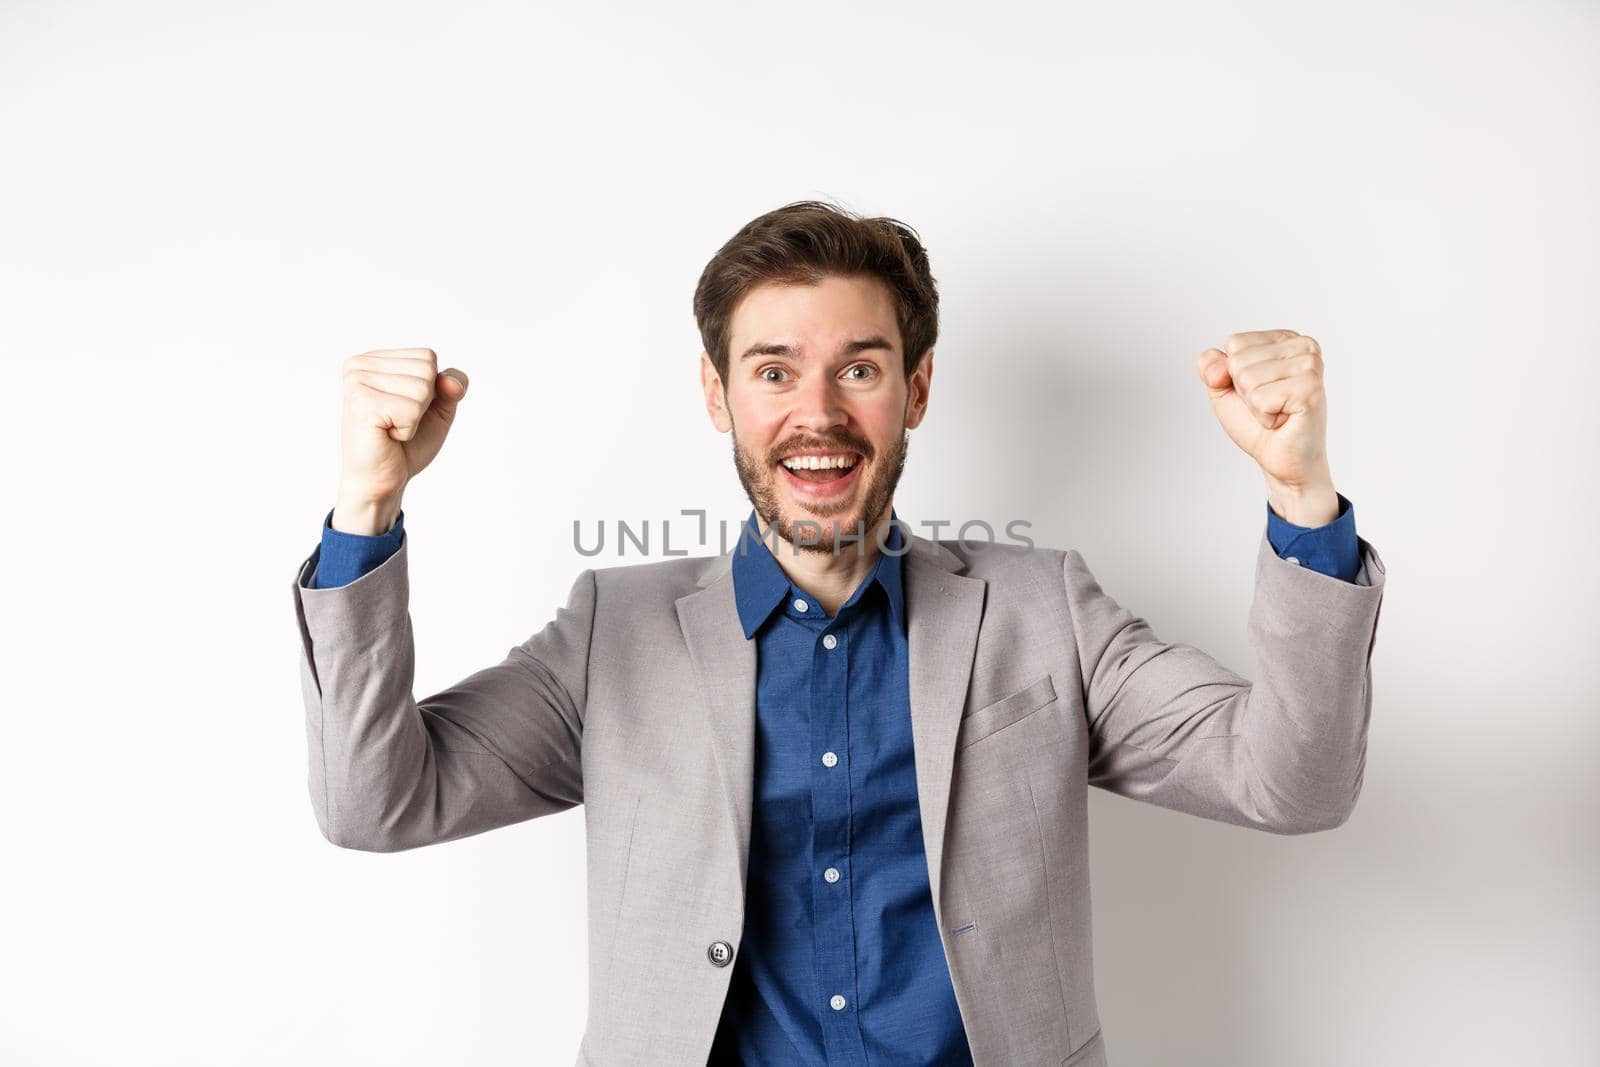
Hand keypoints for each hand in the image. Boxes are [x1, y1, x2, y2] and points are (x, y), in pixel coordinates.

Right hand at [334, 347, 468, 532]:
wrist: (381, 481)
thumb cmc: (405, 445)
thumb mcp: (438, 409)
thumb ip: (452, 386)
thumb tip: (451, 383)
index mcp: (373, 360)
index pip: (427, 357)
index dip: (430, 391)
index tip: (403, 409)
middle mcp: (359, 365)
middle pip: (426, 370)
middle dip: (422, 404)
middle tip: (396, 422)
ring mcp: (357, 382)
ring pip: (422, 389)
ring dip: (414, 418)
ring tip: (389, 429)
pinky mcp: (361, 404)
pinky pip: (412, 409)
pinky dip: (407, 430)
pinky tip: (385, 435)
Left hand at [1195, 329, 1332, 497]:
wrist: (1280, 458)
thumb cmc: (1257, 423)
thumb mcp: (1225, 390)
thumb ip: (1211, 367)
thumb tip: (1212, 365)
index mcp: (1284, 338)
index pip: (1234, 343)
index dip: (1234, 375)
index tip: (1259, 390)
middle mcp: (1303, 346)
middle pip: (1239, 361)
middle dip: (1245, 392)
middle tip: (1269, 405)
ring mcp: (1310, 365)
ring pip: (1248, 378)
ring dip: (1255, 406)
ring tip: (1277, 412)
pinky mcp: (1311, 388)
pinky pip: (1260, 398)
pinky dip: (1264, 417)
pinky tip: (1283, 420)